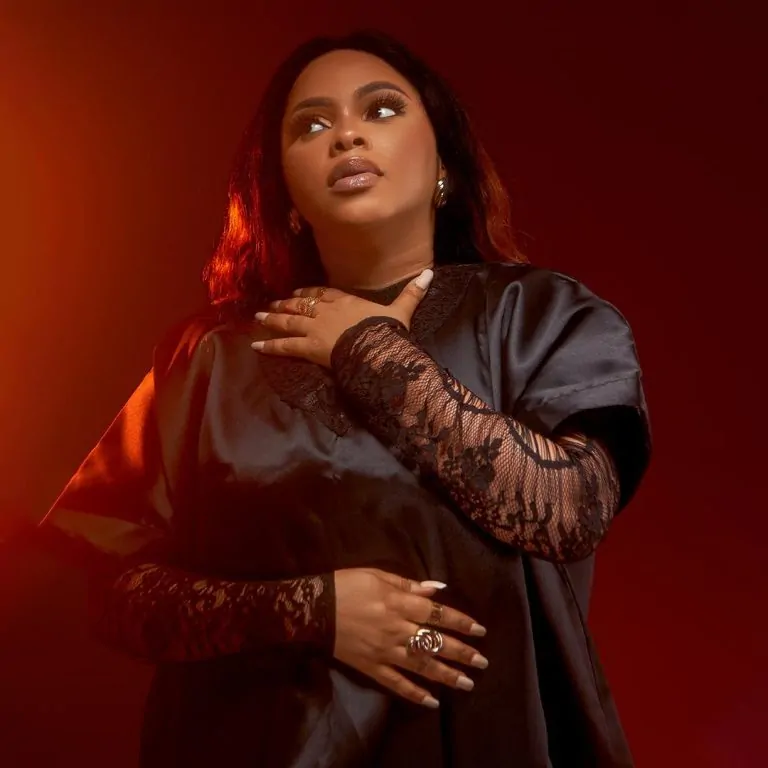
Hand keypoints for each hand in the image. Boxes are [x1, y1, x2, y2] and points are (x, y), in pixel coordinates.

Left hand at [250, 269, 433, 367]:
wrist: (375, 348)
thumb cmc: (387, 331)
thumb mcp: (402, 310)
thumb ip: (412, 292)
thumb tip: (429, 273)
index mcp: (346, 301)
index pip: (324, 294)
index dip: (310, 293)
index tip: (299, 292)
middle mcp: (326, 311)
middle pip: (302, 305)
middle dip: (286, 304)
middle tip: (271, 303)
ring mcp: (315, 328)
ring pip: (289, 321)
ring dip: (273, 319)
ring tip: (258, 318)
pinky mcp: (308, 346)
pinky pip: (285, 345)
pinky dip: (270, 346)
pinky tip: (256, 347)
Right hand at [332, 567, 487, 708]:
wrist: (312, 609)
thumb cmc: (346, 585)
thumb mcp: (377, 575)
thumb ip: (408, 585)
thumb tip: (437, 591)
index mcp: (398, 603)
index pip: (437, 614)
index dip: (460, 622)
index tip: (479, 630)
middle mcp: (396, 629)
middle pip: (434, 642)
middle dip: (461, 652)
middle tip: (482, 662)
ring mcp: (384, 651)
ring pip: (421, 665)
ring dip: (446, 675)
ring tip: (468, 683)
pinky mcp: (371, 667)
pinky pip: (395, 683)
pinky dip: (414, 693)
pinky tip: (432, 701)